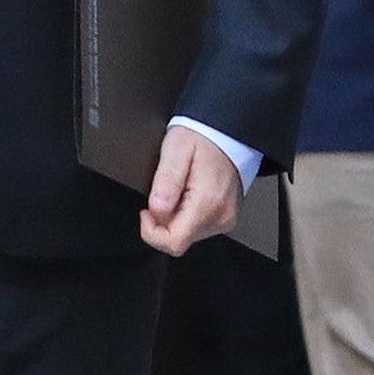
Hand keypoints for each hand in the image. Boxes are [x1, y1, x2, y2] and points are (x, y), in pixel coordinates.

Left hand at [140, 125, 244, 256]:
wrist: (227, 132)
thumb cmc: (203, 137)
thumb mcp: (175, 150)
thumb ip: (165, 182)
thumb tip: (156, 210)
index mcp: (207, 203)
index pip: (173, 242)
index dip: (151, 232)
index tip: (146, 211)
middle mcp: (220, 216)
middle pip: (179, 241)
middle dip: (162, 222)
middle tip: (163, 193)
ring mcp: (225, 218)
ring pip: (187, 236)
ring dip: (174, 218)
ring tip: (179, 189)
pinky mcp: (225, 217)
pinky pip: (197, 228)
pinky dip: (186, 216)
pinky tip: (188, 194)